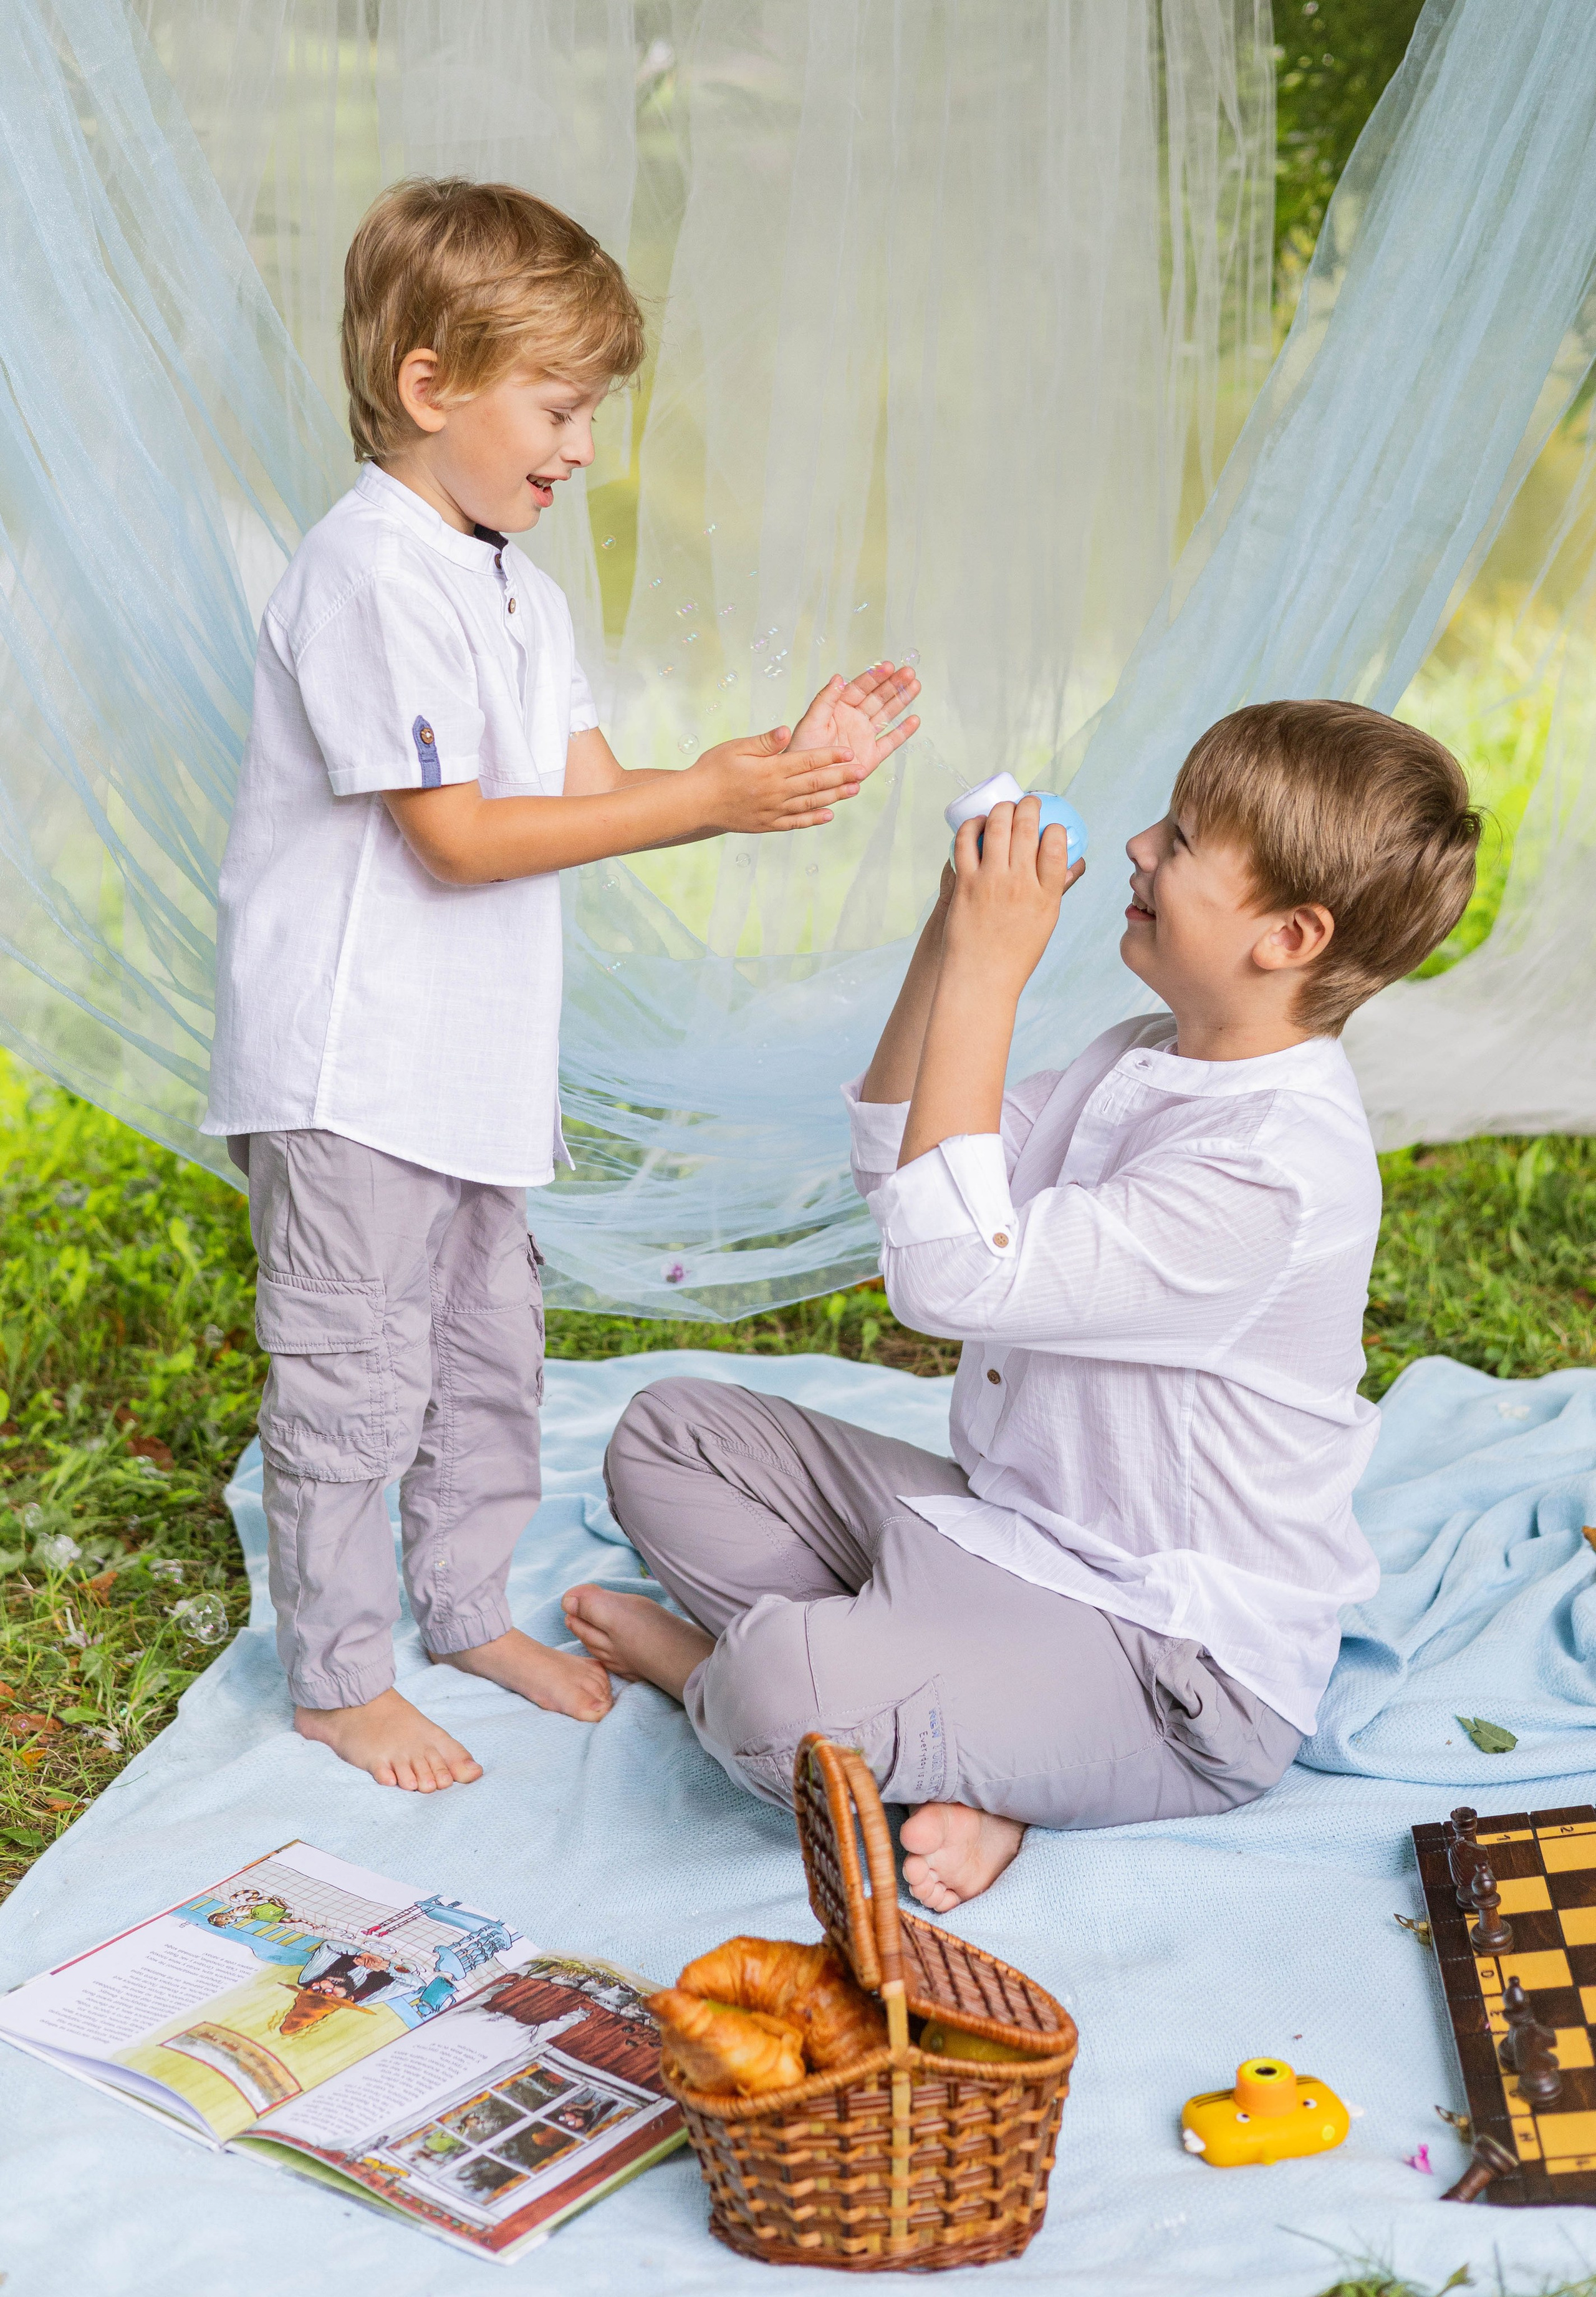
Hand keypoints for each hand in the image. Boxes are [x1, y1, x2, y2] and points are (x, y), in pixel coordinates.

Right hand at [683, 724, 861, 833]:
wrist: (695, 803)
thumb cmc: (713, 769)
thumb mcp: (736, 748)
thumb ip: (764, 742)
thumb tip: (787, 731)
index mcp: (770, 770)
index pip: (807, 761)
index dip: (830, 756)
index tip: (849, 752)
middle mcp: (775, 793)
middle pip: (815, 783)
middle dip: (841, 776)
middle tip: (862, 771)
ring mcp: (772, 811)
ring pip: (810, 804)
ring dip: (834, 797)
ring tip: (854, 790)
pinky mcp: (767, 825)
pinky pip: (795, 823)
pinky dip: (813, 819)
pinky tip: (828, 815)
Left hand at [788, 660, 920, 781]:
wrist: (805, 780)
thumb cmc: (802, 750)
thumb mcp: (810, 722)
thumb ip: (825, 700)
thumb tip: (838, 677)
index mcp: (839, 708)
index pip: (860, 688)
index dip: (875, 677)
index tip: (888, 666)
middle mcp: (854, 719)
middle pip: (878, 698)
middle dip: (894, 685)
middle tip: (908, 672)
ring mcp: (864, 736)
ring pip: (887, 715)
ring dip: (901, 701)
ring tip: (915, 686)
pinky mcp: (872, 755)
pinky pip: (890, 742)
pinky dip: (903, 732)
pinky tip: (915, 720)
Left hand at [942, 797, 1084, 993]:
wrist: (980, 978)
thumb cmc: (1014, 953)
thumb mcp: (1045, 922)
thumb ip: (1055, 889)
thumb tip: (1074, 863)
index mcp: (1046, 896)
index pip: (1056, 846)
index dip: (1053, 828)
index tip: (1050, 825)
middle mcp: (1020, 885)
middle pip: (1027, 829)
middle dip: (1029, 806)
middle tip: (1027, 803)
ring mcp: (991, 882)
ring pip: (997, 827)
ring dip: (1002, 809)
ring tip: (1004, 808)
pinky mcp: (964, 884)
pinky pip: (965, 842)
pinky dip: (971, 826)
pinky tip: (975, 824)